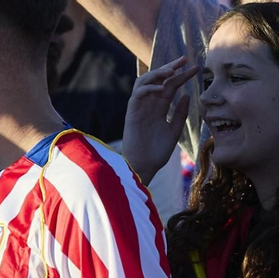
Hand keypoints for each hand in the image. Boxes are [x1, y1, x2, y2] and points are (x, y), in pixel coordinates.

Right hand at [120, 56, 197, 180]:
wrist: (144, 166)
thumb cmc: (157, 152)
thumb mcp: (174, 130)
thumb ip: (180, 113)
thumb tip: (186, 95)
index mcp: (159, 108)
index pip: (171, 85)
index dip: (183, 75)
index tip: (197, 68)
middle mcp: (149, 105)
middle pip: (158, 79)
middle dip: (171, 67)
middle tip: (185, 59)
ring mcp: (139, 108)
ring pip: (145, 82)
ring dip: (157, 73)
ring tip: (171, 71)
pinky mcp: (131, 113)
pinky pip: (138, 94)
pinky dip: (149, 88)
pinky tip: (162, 89)